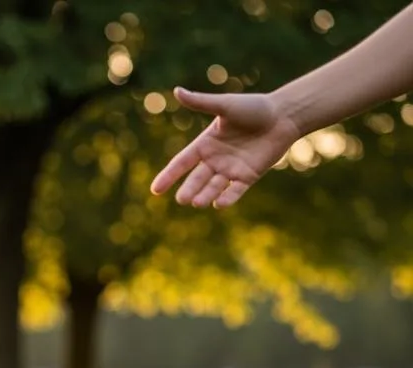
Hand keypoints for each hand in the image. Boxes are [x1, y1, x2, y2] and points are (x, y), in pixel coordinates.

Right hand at [150, 87, 302, 207]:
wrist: (284, 115)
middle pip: (197, 179)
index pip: (182, 163)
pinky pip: (234, 191)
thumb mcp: (225, 105)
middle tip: (182, 199)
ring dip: (205, 195)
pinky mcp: (247, 177)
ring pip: (213, 187)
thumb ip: (201, 102)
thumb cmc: (254, 107)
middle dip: (189, 190)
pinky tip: (218, 204)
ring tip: (197, 202)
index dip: (169, 176)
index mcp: (206, 144)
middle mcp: (215, 160)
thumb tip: (176, 91)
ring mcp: (230, 170)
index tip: (155, 190)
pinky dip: (227, 198)